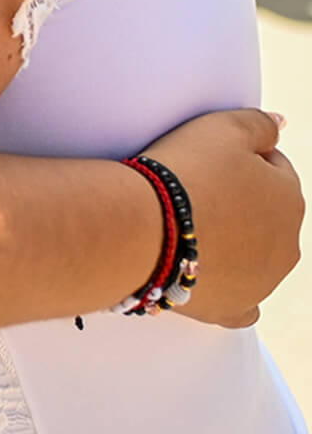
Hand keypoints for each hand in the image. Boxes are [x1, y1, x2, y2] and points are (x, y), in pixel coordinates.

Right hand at [144, 108, 301, 328]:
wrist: (143, 228)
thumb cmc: (184, 173)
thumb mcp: (223, 127)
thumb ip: (259, 123)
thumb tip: (280, 124)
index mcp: (289, 200)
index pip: (272, 169)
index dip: (239, 158)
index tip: (207, 157)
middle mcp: (286, 246)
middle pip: (264, 214)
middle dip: (240, 202)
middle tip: (195, 188)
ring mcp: (261, 283)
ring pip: (254, 257)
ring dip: (232, 241)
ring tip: (190, 224)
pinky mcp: (231, 309)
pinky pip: (240, 302)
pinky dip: (228, 287)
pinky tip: (211, 274)